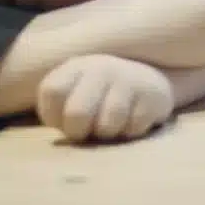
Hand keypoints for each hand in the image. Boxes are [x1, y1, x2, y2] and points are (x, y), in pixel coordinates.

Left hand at [37, 55, 173, 142]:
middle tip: (86, 131)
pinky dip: (129, 132)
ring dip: (106, 134)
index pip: (52, 91)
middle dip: (78, 132)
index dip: (53, 115)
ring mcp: (128, 80)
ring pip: (107, 126)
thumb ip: (58, 108)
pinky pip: (133, 129)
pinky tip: (131, 120)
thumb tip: (57, 137)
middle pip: (77, 112)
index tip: (63, 120)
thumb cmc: (99, 94)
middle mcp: (101, 69)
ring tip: (110, 125)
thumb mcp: (74, 91)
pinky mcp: (152, 96)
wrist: (147, 79)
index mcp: (75, 67)